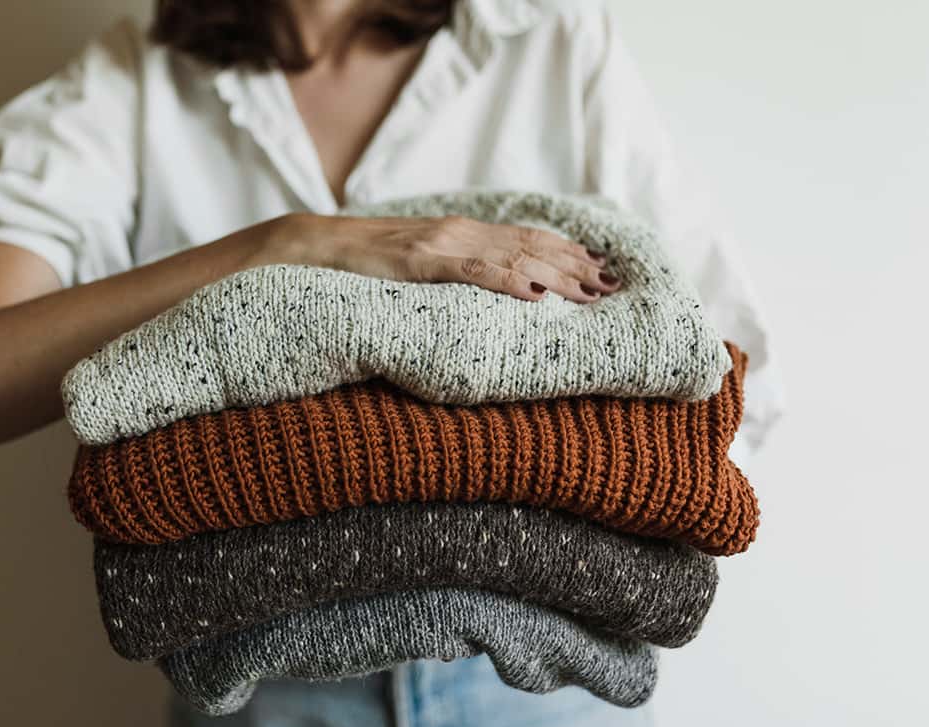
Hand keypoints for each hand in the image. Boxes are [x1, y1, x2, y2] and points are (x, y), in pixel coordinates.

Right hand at [280, 212, 620, 302]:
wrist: (316, 246)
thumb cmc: (363, 263)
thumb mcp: (417, 266)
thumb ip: (452, 271)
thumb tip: (491, 289)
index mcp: (459, 234)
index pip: (525, 240)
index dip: (566, 253)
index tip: (599, 269)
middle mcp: (458, 233)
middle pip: (530, 246)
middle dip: (575, 266)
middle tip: (612, 285)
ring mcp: (440, 245)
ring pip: (512, 256)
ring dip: (557, 274)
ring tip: (591, 291)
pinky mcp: (419, 261)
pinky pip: (470, 271)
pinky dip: (506, 279)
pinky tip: (535, 291)